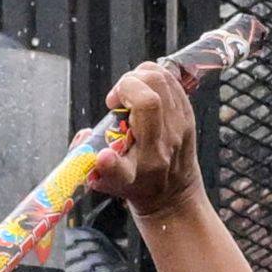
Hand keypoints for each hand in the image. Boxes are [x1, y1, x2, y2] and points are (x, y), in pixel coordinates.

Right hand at [86, 61, 204, 220]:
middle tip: (117, 100)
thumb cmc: (136, 186)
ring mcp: (183, 121)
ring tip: (128, 95)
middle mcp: (170, 134)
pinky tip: (141, 94)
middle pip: (155, 85)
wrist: (172, 194)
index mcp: (151, 153)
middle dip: (128, 82)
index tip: (111, 105)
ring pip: (164, 78)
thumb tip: (84, 135)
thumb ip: (89, 160)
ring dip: (139, 78)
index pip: (147, 104)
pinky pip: (171, 82)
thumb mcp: (107, 182)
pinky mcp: (188, 113)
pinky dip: (152, 80)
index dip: (125, 91)